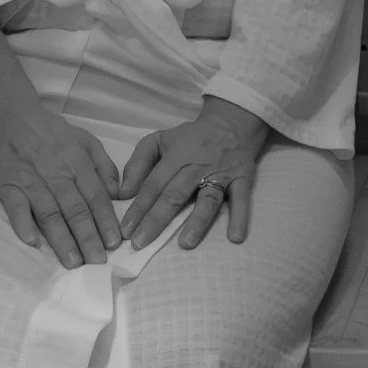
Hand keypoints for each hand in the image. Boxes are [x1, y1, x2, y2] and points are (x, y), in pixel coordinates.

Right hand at [0, 26, 123, 268]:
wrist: (10, 117)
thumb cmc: (51, 133)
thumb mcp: (86, 140)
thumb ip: (105, 166)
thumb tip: (119, 194)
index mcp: (77, 162)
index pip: (95, 196)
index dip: (105, 220)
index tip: (115, 242)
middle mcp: (56, 173)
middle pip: (74, 208)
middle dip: (87, 236)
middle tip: (97, 261)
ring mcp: (30, 180)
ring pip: (49, 212)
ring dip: (61, 238)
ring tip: (72, 261)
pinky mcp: (7, 185)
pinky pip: (15, 206)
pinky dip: (22, 223)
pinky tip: (32, 241)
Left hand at [118, 97, 270, 250]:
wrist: (232, 123)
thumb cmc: (191, 138)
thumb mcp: (160, 140)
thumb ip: (138, 163)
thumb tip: (123, 192)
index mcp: (176, 156)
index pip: (153, 185)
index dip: (138, 208)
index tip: (126, 230)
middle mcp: (198, 165)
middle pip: (176, 194)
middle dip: (157, 219)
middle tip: (141, 243)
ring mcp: (222, 173)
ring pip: (208, 199)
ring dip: (197, 222)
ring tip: (185, 243)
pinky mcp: (243, 178)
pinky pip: (242, 199)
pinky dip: (240, 217)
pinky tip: (235, 237)